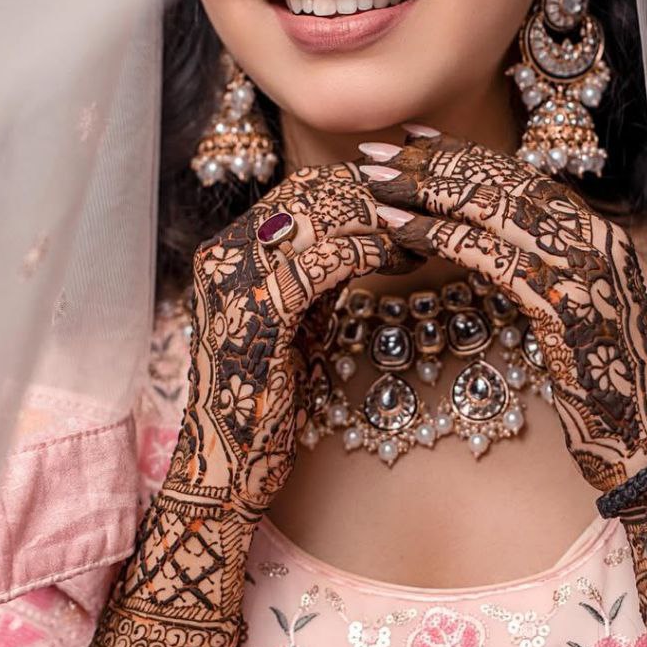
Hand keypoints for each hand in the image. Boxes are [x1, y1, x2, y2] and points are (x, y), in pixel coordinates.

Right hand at [175, 164, 413, 518]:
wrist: (229, 460)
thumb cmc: (268, 393)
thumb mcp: (296, 318)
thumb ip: (317, 271)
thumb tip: (370, 229)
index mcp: (228, 250)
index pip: (298, 190)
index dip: (355, 186)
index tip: (407, 200)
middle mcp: (222, 256)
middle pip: (308, 193)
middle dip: (374, 195)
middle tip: (423, 212)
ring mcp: (235, 283)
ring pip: (317, 217)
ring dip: (378, 220)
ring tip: (419, 236)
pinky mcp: (258, 315)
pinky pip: (323, 262)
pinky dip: (368, 251)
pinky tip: (399, 259)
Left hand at [362, 130, 646, 494]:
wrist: (642, 438)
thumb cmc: (597, 381)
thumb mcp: (565, 310)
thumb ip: (536, 267)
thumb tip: (480, 238)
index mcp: (596, 233)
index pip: (519, 176)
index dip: (462, 153)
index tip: (414, 139)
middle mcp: (595, 239)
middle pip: (502, 182)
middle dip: (435, 162)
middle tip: (378, 152)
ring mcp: (585, 268)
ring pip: (493, 210)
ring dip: (427, 191)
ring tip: (376, 182)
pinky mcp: (565, 305)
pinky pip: (491, 257)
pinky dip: (439, 237)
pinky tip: (399, 230)